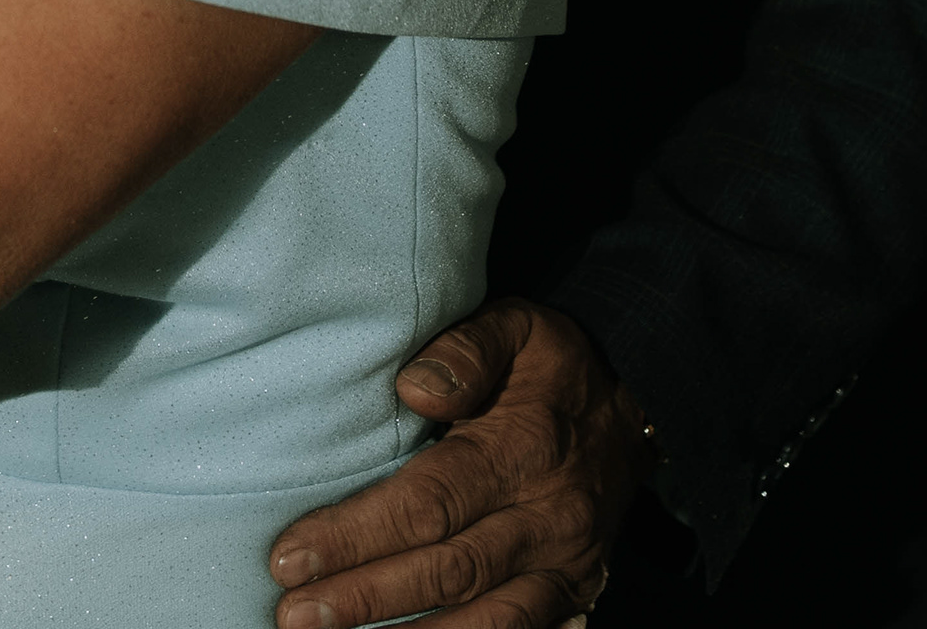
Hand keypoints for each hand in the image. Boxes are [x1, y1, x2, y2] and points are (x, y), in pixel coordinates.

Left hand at [264, 297, 652, 628]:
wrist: (637, 404)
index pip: (429, 502)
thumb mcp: (518, 327)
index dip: (356, 534)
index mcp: (524, 447)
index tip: (290, 556)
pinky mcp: (573, 592)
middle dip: (364, 597)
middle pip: (447, 570)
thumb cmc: (552, 367)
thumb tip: (412, 388)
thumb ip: (466, 350)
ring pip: (482, 618)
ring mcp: (566, 563)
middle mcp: (548, 516)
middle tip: (293, 616)